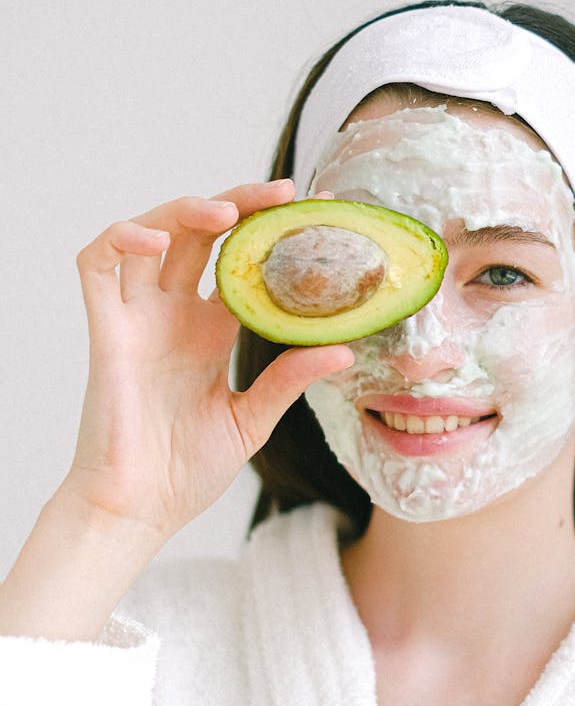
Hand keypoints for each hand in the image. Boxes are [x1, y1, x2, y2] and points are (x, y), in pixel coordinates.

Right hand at [64, 180, 352, 543]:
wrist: (140, 510)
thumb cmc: (186, 471)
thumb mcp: (252, 418)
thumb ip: (289, 378)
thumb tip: (345, 349)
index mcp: (210, 332)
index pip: (241, 263)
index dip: (271, 234)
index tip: (316, 215)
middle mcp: (174, 316)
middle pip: (200, 235)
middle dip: (239, 205)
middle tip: (283, 195)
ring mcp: (138, 319)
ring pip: (151, 234)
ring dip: (185, 210)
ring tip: (229, 212)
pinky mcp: (106, 330)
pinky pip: (98, 264)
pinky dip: (122, 238)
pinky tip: (157, 239)